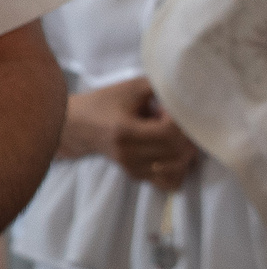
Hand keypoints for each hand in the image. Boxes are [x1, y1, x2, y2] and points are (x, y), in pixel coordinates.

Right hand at [59, 76, 197, 190]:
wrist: (76, 125)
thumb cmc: (105, 103)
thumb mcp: (132, 88)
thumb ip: (160, 87)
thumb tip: (187, 95)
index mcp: (125, 131)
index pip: (168, 133)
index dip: (179, 121)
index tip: (170, 110)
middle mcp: (128, 154)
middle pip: (176, 151)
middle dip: (186, 135)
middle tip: (177, 122)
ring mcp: (132, 167)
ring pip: (177, 168)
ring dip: (185, 150)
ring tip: (174, 136)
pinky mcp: (135, 175)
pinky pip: (168, 181)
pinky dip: (178, 167)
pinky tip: (172, 151)